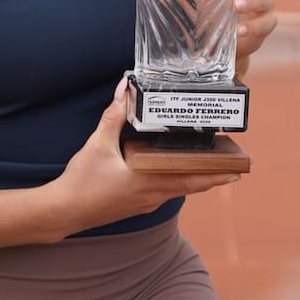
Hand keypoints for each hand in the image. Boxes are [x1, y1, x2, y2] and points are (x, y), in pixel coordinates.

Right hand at [53, 78, 239, 237]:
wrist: (62, 211)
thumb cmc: (81, 180)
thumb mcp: (98, 143)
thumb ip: (114, 114)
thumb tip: (124, 87)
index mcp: (147, 179)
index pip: (190, 177)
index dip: (215, 173)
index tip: (236, 168)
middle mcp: (151, 194)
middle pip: (192, 186)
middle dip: (215, 177)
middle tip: (238, 169)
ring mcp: (145, 202)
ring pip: (180, 190)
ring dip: (199, 180)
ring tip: (217, 168)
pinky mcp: (137, 204)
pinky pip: (166, 192)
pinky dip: (180, 182)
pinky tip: (181, 173)